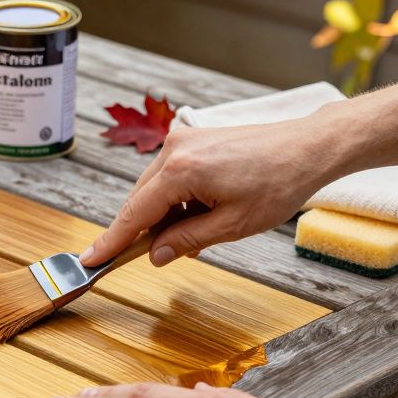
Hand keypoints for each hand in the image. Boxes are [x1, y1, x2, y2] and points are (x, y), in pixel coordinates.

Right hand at [80, 115, 340, 267]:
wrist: (306, 147)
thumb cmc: (278, 183)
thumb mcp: (233, 225)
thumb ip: (187, 240)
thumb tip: (156, 254)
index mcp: (181, 170)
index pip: (134, 214)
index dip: (112, 241)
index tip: (91, 259)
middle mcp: (173, 149)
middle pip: (140, 200)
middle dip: (144, 231)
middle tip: (153, 257)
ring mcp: (182, 139)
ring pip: (154, 188)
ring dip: (165, 214)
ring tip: (200, 231)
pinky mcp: (192, 138)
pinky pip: (169, 175)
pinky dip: (176, 198)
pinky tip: (201, 212)